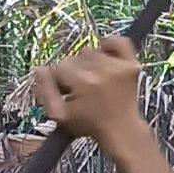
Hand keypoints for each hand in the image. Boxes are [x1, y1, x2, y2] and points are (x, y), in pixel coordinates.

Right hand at [31, 36, 147, 150]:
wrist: (122, 130)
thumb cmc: (89, 124)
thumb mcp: (59, 114)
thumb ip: (45, 90)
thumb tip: (41, 69)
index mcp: (82, 81)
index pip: (59, 67)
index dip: (60, 80)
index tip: (67, 92)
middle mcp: (101, 70)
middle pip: (75, 57)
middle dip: (75, 72)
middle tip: (82, 88)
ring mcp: (118, 66)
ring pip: (92, 51)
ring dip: (90, 63)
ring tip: (94, 80)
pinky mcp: (132, 65)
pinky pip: (120, 42)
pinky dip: (111, 46)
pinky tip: (106, 58)